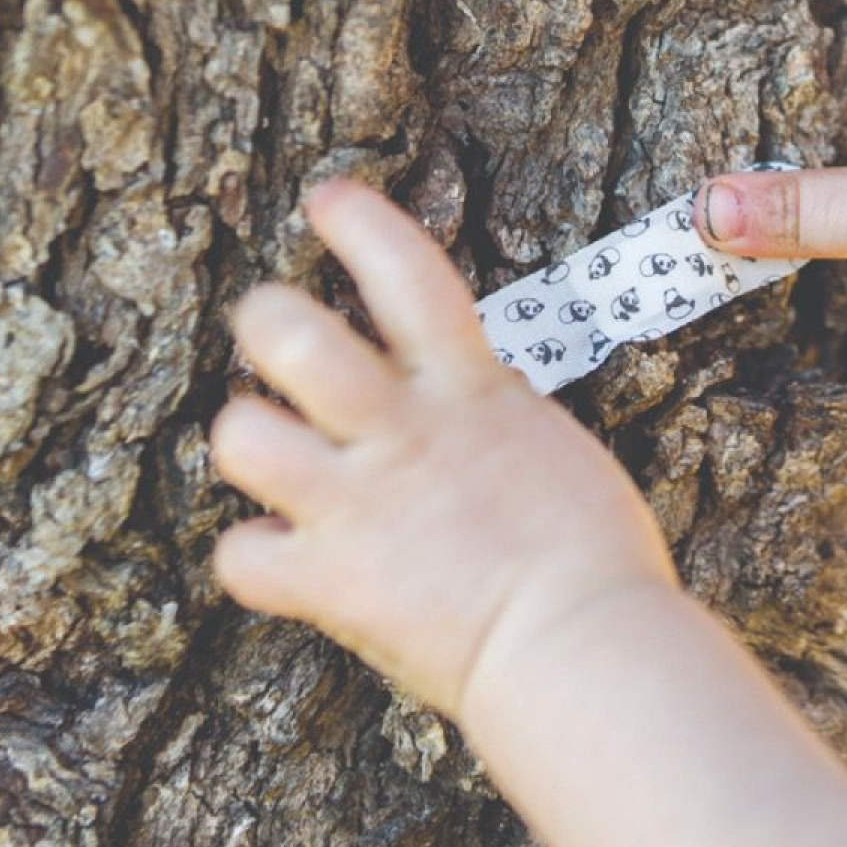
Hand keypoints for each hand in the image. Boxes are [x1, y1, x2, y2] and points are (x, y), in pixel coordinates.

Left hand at [207, 178, 677, 719]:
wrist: (586, 645)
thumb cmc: (604, 563)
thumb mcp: (557, 457)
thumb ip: (498, 427)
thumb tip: (478, 422)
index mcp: (472, 393)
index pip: (407, 272)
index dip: (360, 224)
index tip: (328, 201)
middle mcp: (403, 432)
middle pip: (290, 334)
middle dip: (267, 319)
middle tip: (275, 332)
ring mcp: (357, 504)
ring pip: (242, 433)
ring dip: (247, 437)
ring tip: (272, 451)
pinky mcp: (331, 580)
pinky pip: (242, 558)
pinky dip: (256, 561)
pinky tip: (283, 564)